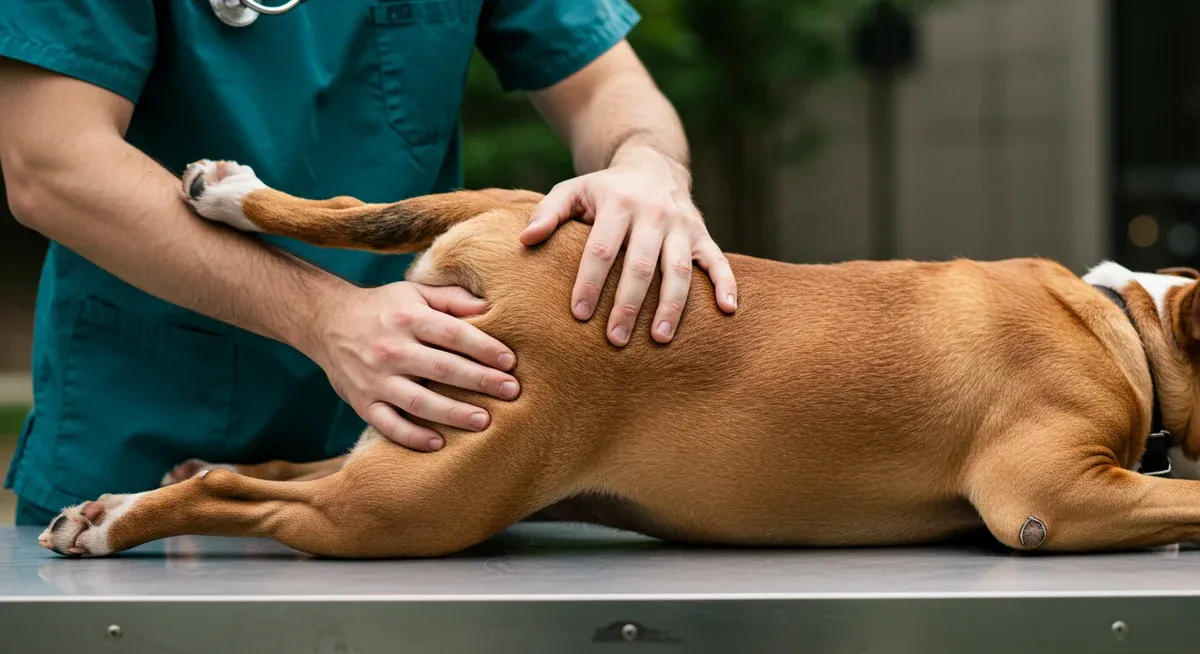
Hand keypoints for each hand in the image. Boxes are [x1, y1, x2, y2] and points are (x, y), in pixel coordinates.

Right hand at [304, 282, 519, 451]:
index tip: (510, 361)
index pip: (453, 334)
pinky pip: (389, 424)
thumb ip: (452, 300)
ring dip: (453, 413)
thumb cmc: (384, 308)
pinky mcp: (363, 402)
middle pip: (442, 368)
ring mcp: (375, 379)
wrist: (326, 322)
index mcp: (408, 318)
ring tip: (484, 421)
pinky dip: (412, 437)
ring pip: (419, 401)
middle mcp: (391, 349)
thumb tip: (492, 307)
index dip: (484, 347)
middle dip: (480, 381)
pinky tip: (438, 444)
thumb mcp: (415, 293)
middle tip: (511, 392)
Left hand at [519, 150, 736, 346]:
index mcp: (619, 203)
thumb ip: (548, 212)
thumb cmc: (605, 189)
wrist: (652, 164)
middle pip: (641, 265)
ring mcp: (682, 225)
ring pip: (678, 270)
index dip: (590, 282)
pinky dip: (726, 285)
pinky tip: (728, 311)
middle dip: (628, 304)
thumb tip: (526, 239)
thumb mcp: (573, 190)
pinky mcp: (703, 235)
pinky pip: (718, 261)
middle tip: (615, 339)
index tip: (578, 315)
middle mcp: (654, 213)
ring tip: (658, 338)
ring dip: (670, 306)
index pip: (602, 249)